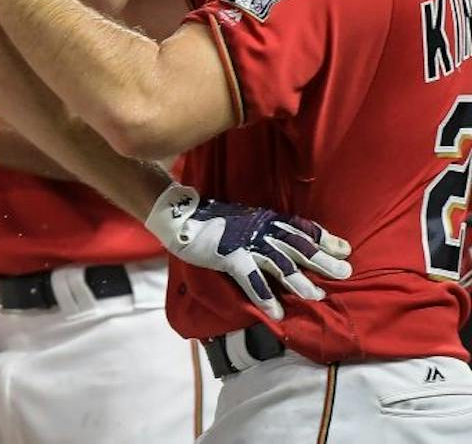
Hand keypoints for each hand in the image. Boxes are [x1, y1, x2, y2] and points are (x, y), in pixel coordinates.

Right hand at [146, 183, 351, 321]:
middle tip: (345, 273)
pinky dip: (265, 296)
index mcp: (265, 218)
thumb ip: (262, 230)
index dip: (323, 238)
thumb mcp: (244, 218)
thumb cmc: (211, 219)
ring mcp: (246, 242)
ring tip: (316, 296)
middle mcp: (260, 229)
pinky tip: (277, 311)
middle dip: (322, 260)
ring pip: (279, 263)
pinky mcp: (229, 256)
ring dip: (299, 281)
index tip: (344, 249)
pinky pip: (251, 279)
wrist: (181, 215)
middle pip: (297, 246)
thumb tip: (282, 243)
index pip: (300, 228)